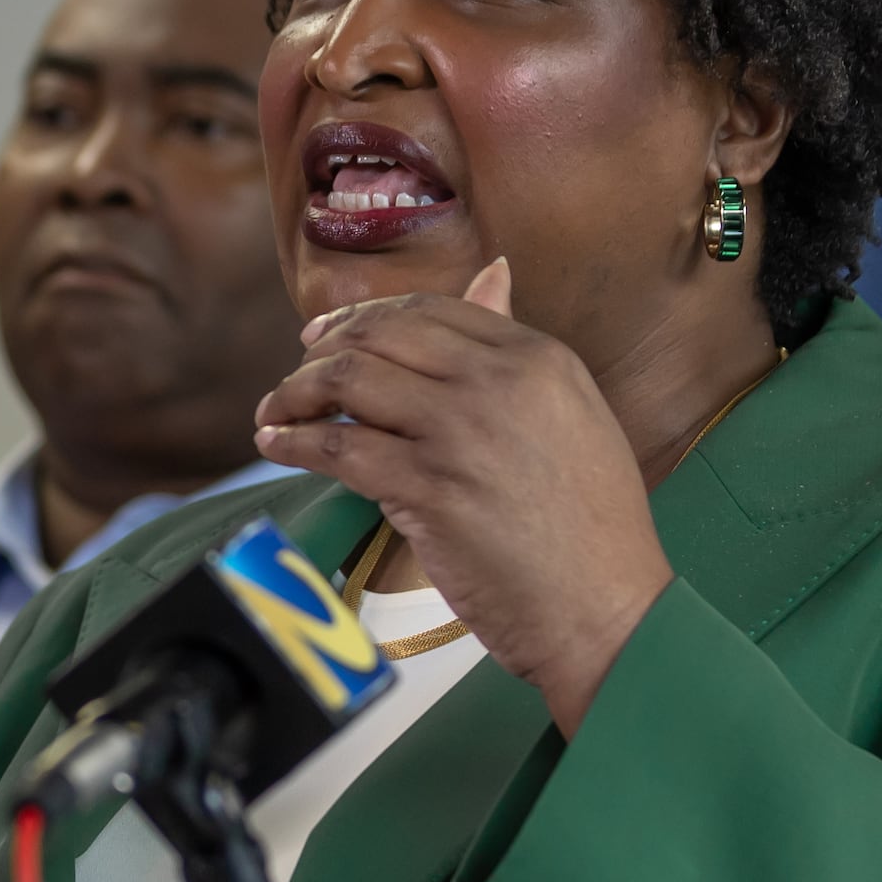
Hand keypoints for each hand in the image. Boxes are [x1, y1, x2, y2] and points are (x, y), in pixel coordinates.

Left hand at [252, 259, 672, 734]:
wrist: (607, 609)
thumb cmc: (590, 529)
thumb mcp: (572, 414)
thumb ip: (515, 352)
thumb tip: (491, 272)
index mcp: (537, 358)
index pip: (429, 311)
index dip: (365, 318)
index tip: (326, 338)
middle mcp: (499, 383)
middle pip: (379, 336)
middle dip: (321, 351)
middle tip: (293, 379)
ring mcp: (461, 433)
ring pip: (349, 381)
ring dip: (295, 394)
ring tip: (274, 414)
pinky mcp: (428, 489)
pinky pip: (338, 447)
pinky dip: (295, 443)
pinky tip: (278, 447)